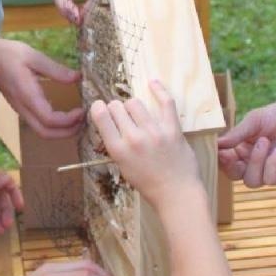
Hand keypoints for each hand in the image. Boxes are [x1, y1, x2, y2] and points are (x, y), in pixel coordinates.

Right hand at [0, 34, 83, 139]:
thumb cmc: (9, 54)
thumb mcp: (33, 56)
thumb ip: (56, 69)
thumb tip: (77, 78)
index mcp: (27, 95)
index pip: (49, 119)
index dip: (68, 120)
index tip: (82, 110)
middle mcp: (23, 107)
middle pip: (45, 133)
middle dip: (67, 132)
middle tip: (84, 121)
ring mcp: (21, 110)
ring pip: (42, 131)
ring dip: (61, 131)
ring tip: (77, 120)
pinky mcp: (21, 108)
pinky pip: (39, 124)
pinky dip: (54, 126)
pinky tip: (66, 115)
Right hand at [89, 82, 200, 203]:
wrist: (176, 193)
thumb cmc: (148, 183)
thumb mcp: (124, 168)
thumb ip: (117, 145)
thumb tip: (112, 123)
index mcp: (118, 150)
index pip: (101, 116)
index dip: (99, 108)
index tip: (102, 107)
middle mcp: (133, 138)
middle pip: (117, 107)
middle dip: (117, 108)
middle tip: (123, 116)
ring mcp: (154, 132)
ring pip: (135, 102)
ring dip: (133, 105)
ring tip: (137, 112)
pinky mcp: (172, 129)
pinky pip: (166, 102)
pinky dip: (159, 89)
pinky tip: (152, 82)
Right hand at [217, 64, 275, 186]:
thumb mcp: (254, 121)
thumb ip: (236, 134)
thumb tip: (216, 145)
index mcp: (243, 150)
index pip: (226, 162)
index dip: (221, 160)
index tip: (219, 151)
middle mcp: (255, 163)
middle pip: (235, 175)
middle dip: (231, 167)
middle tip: (231, 154)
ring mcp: (271, 170)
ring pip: (252, 181)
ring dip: (255, 162)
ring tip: (264, 142)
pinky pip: (271, 179)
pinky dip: (270, 165)